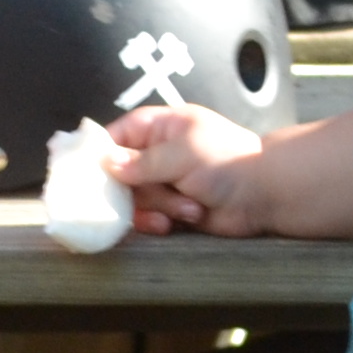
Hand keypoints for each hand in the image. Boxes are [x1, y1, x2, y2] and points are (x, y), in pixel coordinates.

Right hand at [108, 102, 278, 235]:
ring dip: (155, 206)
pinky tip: (173, 224)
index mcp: (160, 128)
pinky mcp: (171, 209)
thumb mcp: (182, 154)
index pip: (116, 135)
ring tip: (184, 209)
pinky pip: (147, 217)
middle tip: (140, 196)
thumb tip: (106, 162)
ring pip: (133, 198)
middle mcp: (158, 154)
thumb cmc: (227, 163)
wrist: (266, 196)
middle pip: (119, 172)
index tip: (87, 171)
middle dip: (133, 188)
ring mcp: (164, 183)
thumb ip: (141, 161)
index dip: (100, 152)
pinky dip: (156, 222)